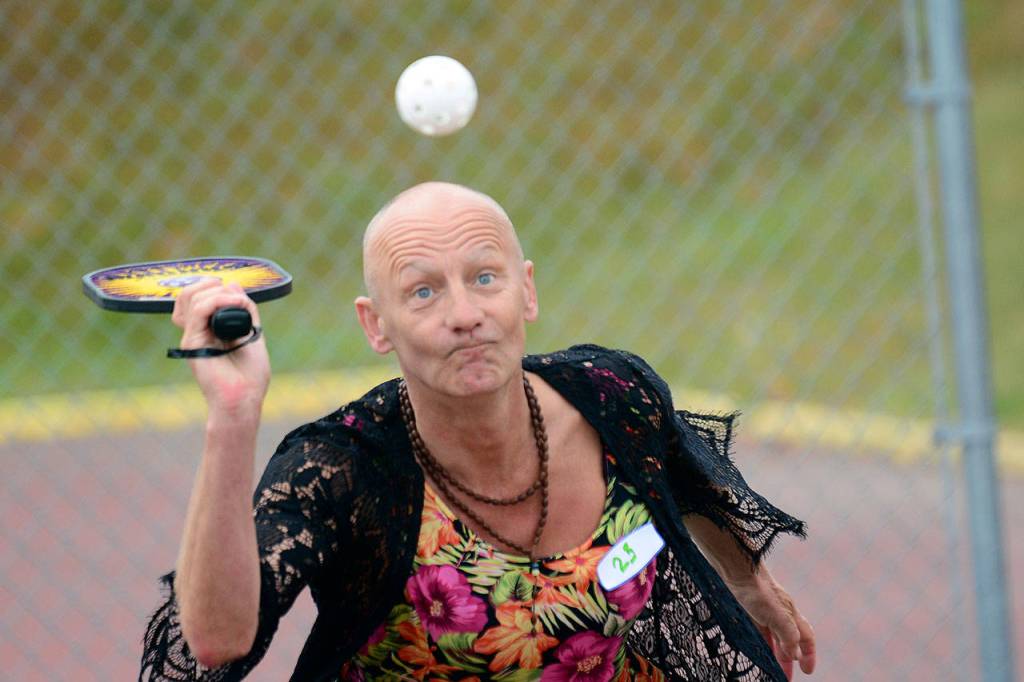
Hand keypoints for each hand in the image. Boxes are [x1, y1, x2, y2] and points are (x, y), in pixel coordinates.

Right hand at [171, 279, 269, 413]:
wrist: (245, 400)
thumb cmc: (250, 376)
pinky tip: (236, 305)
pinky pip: (198, 311)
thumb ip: (244, 310)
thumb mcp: (253, 333)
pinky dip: (218, 301)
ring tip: (237, 301)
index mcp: (208, 329)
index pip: (198, 296)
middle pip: (189, 293)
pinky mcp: (192, 343)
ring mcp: (192, 336)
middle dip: (213, 285)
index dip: (214, 287)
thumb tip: (232, 283)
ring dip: (217, 291)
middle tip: (235, 296)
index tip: (238, 295)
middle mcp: (197, 331)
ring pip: (190, 297)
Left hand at [725, 566, 816, 677]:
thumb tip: (796, 655)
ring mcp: (764, 611)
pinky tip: (755, 649)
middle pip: (789, 640)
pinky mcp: (748, 610)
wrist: (736, 569)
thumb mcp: (778, 616)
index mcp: (792, 615)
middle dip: (789, 659)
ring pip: (773, 636)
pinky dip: (760, 642)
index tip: (807, 671)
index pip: (806, 638)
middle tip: (786, 677)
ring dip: (774, 653)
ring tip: (772, 669)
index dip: (809, 654)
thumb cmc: (758, 590)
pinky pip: (758, 630)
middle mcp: (781, 613)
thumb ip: (789, 635)